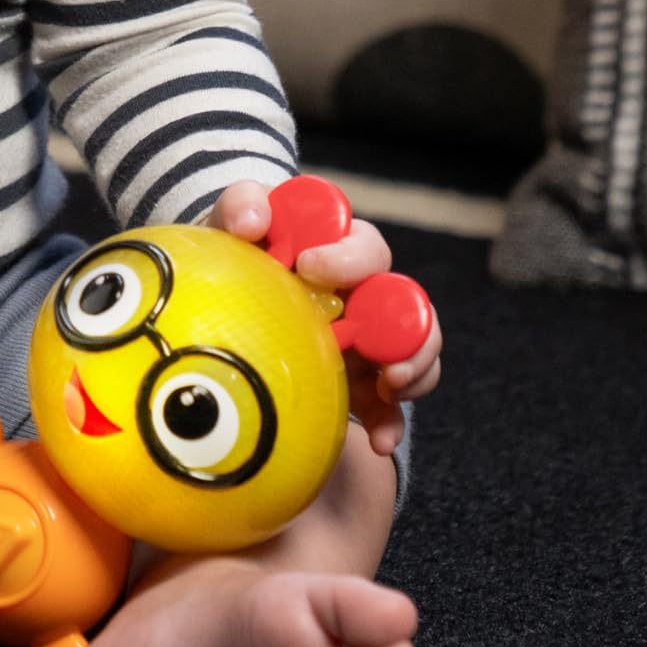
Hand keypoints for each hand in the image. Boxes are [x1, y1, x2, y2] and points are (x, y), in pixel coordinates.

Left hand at [209, 179, 443, 459]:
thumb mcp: (233, 222)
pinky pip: (391, 405)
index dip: (347, 257)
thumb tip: (254, 221)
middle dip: (404, 325)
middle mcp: (365, 293)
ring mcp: (368, 338)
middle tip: (374, 346)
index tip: (309, 267)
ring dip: (414, 368)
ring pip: (416, 349)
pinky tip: (378, 441)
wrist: (229, 296)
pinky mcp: (361, 381)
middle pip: (407, 303)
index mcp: (340, 250)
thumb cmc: (238, 250)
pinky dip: (390, 422)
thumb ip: (241, 205)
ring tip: (390, 387)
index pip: (365, 247)